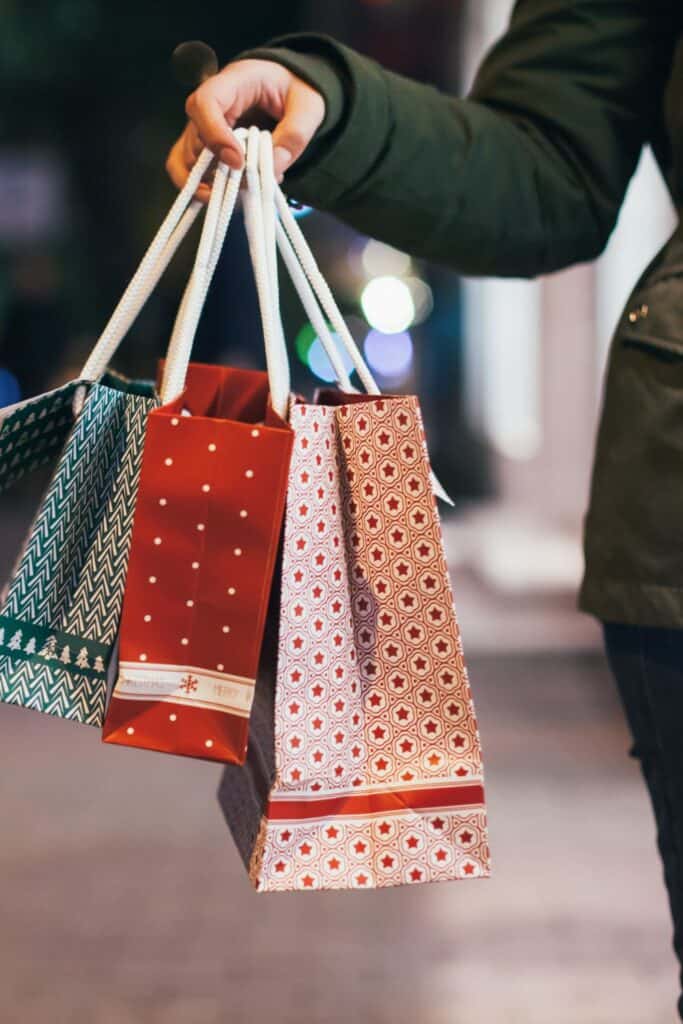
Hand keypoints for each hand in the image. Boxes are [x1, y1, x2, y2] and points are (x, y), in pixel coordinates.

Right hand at [166, 58, 324, 200]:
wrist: (290, 89)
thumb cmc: (297, 89)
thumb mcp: (308, 107)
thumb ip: (294, 135)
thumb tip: (273, 169)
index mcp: (234, 81)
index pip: (206, 103)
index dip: (215, 135)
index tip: (238, 162)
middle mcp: (211, 103)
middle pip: (195, 137)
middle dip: (218, 168)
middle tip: (248, 183)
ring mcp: (204, 125)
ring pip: (188, 158)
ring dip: (211, 181)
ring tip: (242, 190)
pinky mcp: (207, 146)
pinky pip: (189, 169)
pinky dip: (202, 187)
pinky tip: (224, 195)